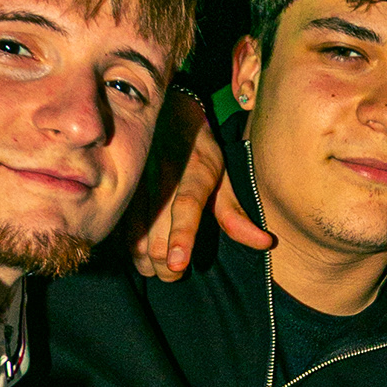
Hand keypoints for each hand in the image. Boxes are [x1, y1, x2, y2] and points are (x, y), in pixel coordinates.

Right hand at [129, 86, 272, 279]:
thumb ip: (237, 213)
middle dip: (166, 267)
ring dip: (148, 264)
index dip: (181, 237)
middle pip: (156, 235)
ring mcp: (138, 184)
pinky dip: (133, 251)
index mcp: (196, 173)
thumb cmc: (200, 152)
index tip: (178, 264)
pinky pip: (122, 231)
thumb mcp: (224, 175)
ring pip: (135, 238)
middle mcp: (163, 178)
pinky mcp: (122, 191)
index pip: (186, 206)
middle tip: (177, 273)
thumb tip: (265, 243)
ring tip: (161, 267)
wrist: (164, 113)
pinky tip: (143, 255)